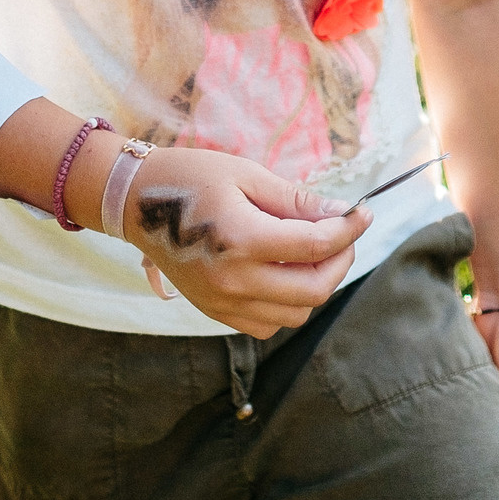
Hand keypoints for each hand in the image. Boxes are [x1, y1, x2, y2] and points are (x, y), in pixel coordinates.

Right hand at [116, 147, 365, 337]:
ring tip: (312, 251)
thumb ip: (296, 200)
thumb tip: (341, 212)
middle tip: (342, 234)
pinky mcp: (215, 312)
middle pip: (314, 289)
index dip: (348, 229)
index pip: (315, 245)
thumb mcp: (247, 175)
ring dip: (316, 284)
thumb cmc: (191, 178)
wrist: (136, 203)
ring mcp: (223, 302)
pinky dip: (288, 304)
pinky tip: (284, 272)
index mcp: (241, 239)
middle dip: (340, 260)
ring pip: (296, 313)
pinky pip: (269, 324)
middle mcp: (233, 280)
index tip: (363, 213)